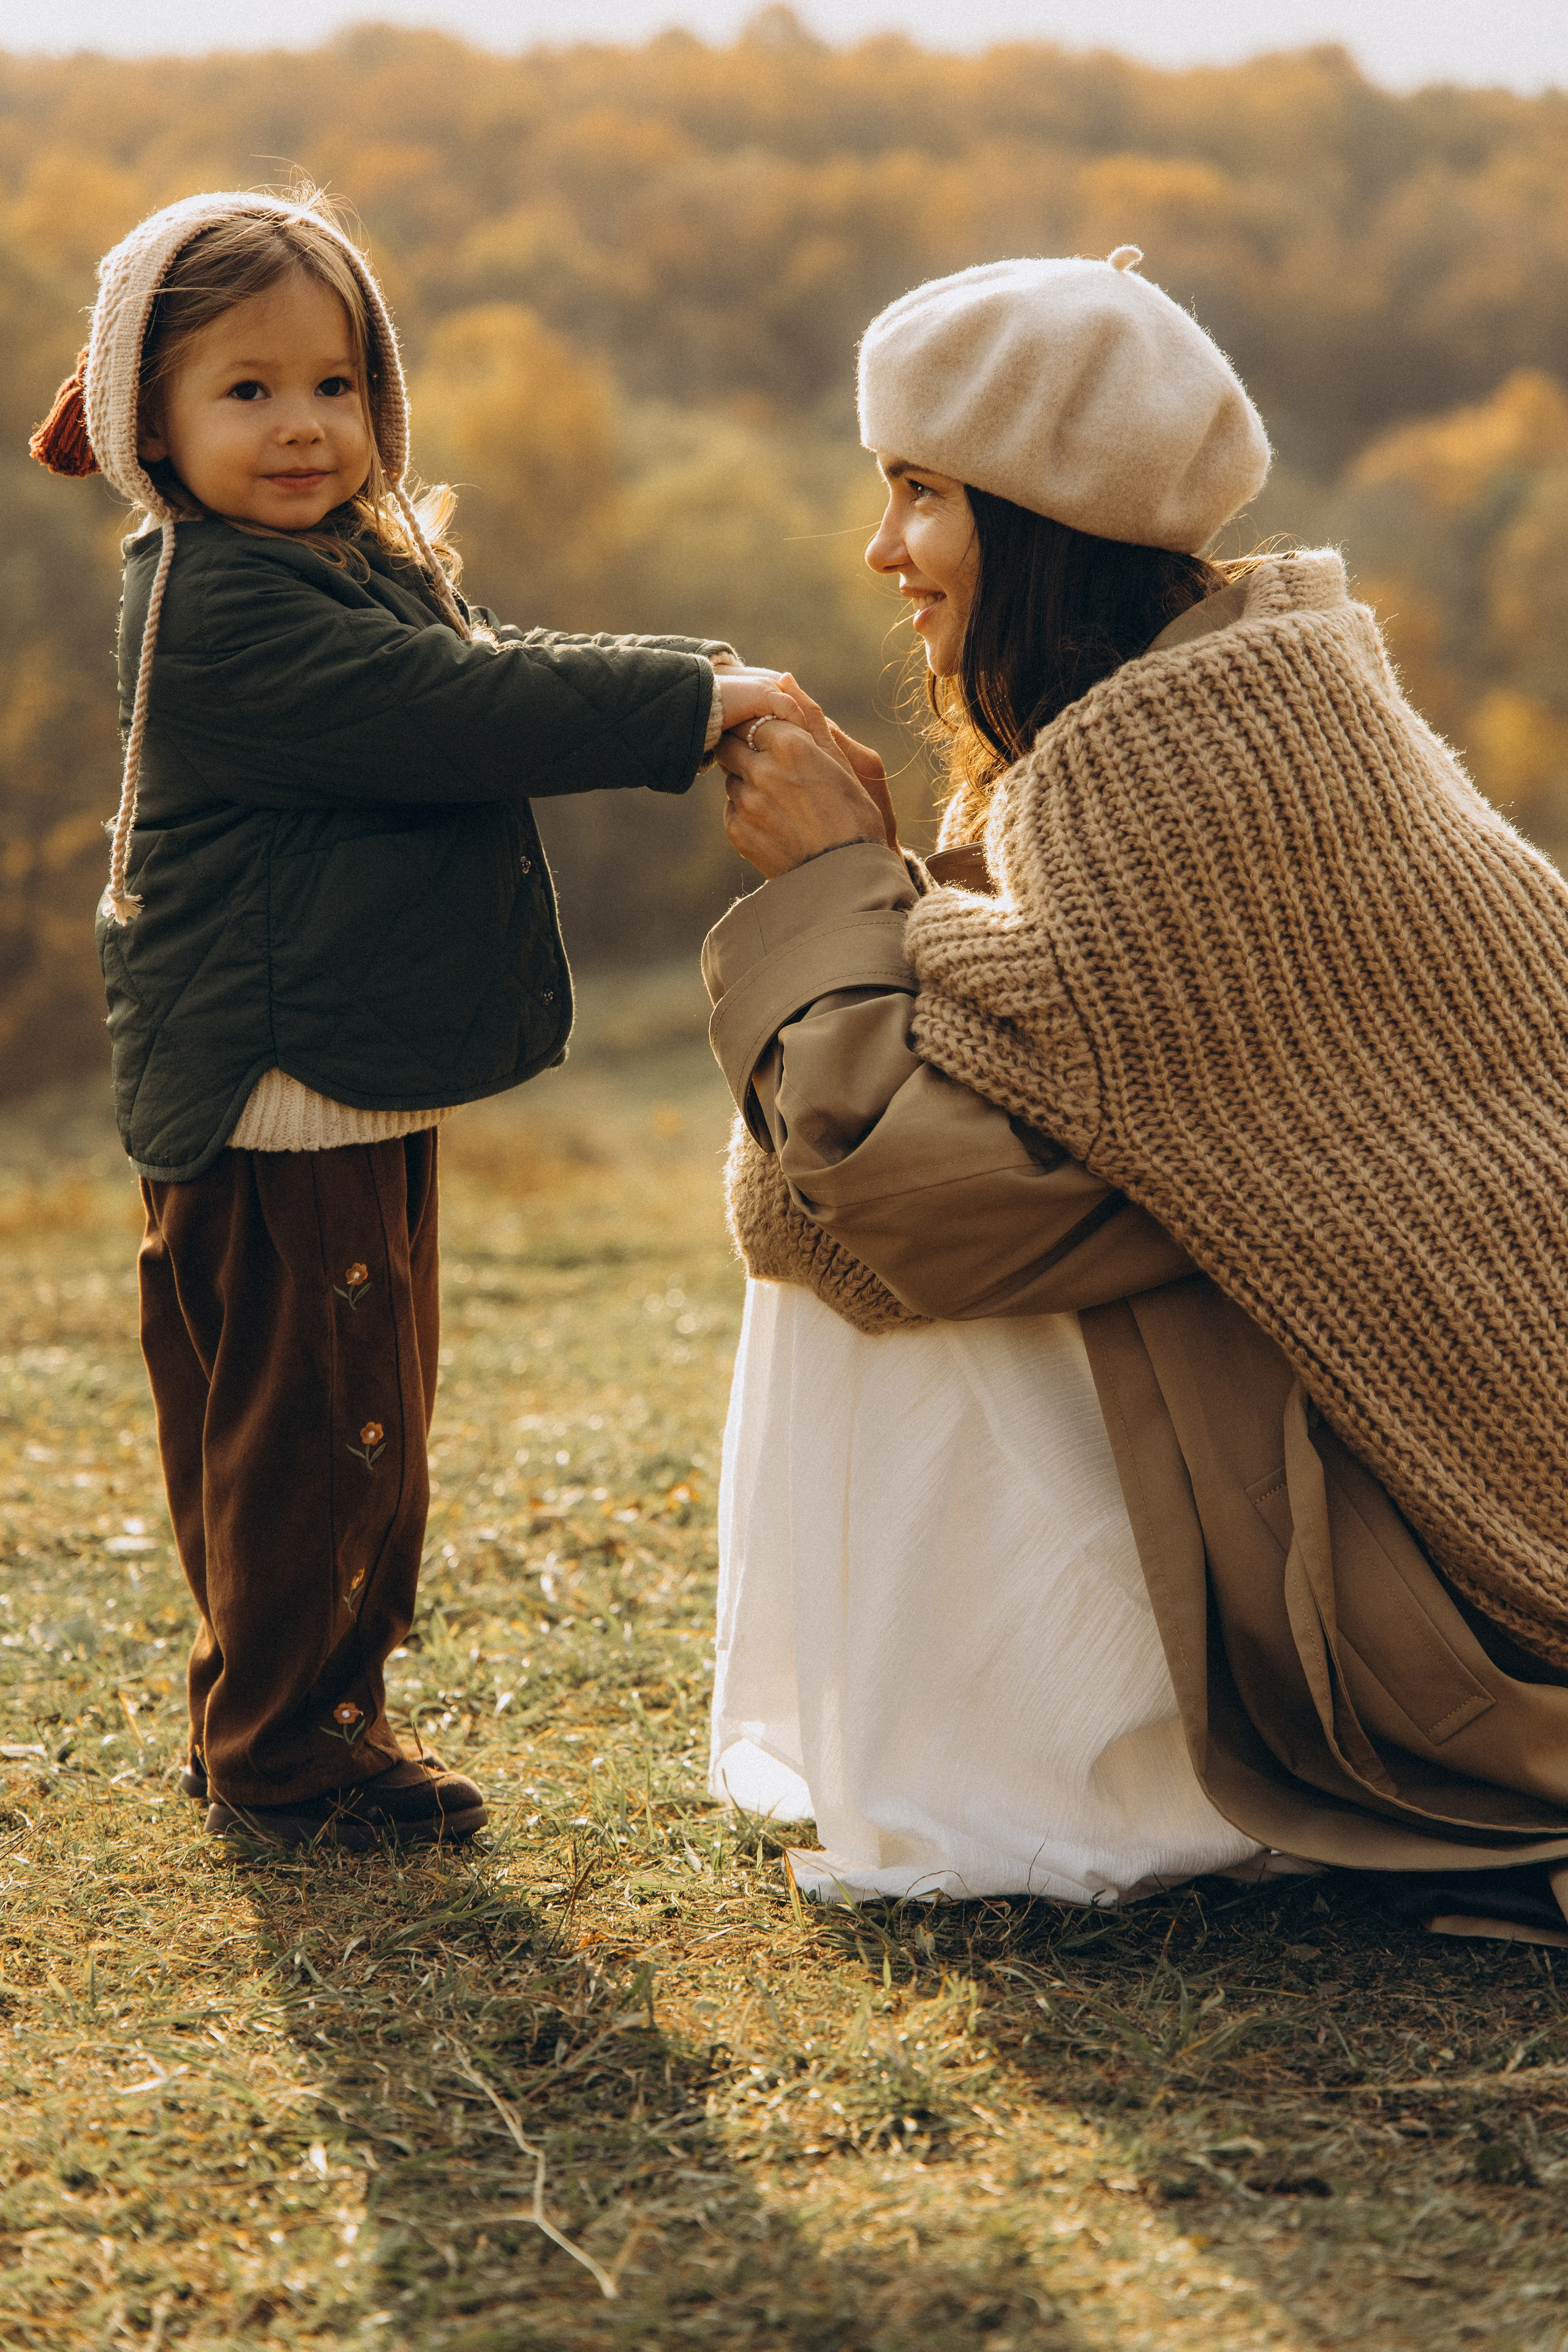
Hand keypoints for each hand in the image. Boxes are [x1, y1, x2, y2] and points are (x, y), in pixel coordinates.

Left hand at [719, 673, 893, 878]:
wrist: (846, 879)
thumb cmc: (856, 816)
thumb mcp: (844, 761)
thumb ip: (809, 716)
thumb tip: (784, 679)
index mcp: (791, 745)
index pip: (754, 718)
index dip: (763, 728)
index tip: (777, 742)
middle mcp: (761, 770)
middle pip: (732, 742)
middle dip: (747, 749)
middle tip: (773, 768)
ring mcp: (745, 802)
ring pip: (731, 776)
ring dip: (747, 781)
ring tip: (781, 802)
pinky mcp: (736, 831)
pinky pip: (730, 808)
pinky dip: (746, 811)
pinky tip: (775, 823)